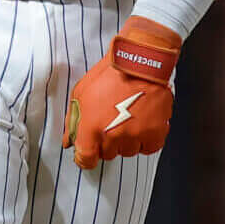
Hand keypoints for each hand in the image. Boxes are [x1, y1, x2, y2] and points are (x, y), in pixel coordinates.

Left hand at [62, 18, 181, 168]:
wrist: (138, 63)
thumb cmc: (109, 75)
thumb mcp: (80, 94)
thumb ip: (72, 121)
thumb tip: (69, 140)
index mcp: (91, 128)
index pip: (86, 160)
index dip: (85, 158)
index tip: (87, 154)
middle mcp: (113, 136)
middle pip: (107, 154)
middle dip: (106, 142)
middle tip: (110, 122)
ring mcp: (135, 135)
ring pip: (128, 151)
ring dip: (126, 140)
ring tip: (127, 118)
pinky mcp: (155, 132)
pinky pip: (148, 148)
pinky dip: (145, 140)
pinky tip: (142, 125)